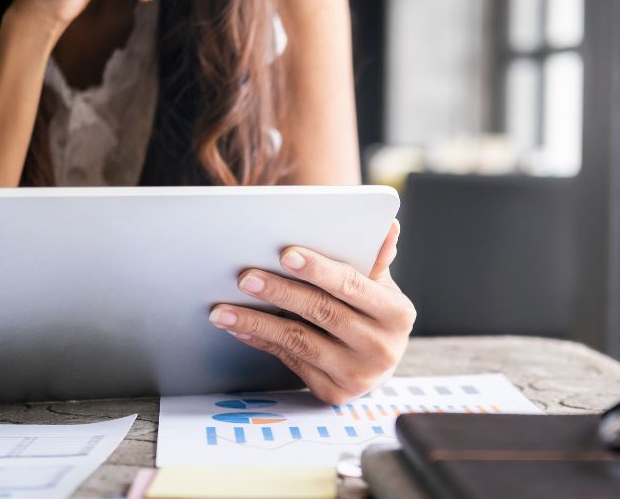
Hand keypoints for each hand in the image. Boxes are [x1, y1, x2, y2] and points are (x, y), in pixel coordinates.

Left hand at [209, 220, 415, 404]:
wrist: (378, 364)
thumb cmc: (373, 314)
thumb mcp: (380, 287)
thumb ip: (375, 260)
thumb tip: (388, 227)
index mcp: (396, 314)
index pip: (351, 285)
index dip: (318, 269)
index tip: (286, 254)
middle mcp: (381, 348)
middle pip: (321, 312)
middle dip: (279, 292)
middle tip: (245, 277)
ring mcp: (357, 375)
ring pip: (298, 341)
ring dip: (256, 322)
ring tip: (223, 309)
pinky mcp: (333, 393)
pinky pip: (290, 360)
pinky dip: (261, 341)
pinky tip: (239, 327)